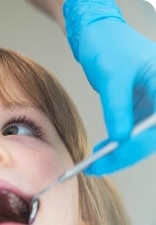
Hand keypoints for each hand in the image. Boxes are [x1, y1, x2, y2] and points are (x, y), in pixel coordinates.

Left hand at [65, 0, 155, 174]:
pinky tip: (104, 150)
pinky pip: (136, 133)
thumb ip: (117, 108)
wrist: (99, 35)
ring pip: (146, 138)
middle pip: (153, 137)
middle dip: (128, 154)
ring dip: (123, 153)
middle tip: (98, 167)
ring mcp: (155, 104)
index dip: (139, 144)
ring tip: (96, 163)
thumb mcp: (112, 77)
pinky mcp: (143, 109)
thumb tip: (120, 138)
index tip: (115, 154)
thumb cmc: (109, 45)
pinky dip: (120, 144)